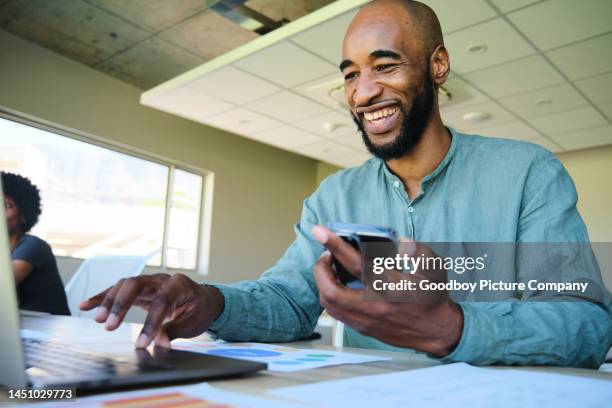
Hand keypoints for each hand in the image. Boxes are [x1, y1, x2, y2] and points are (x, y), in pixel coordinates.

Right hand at [79, 274, 223, 348]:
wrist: (203, 300)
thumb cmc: (199, 310)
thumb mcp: (193, 322)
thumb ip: (174, 331)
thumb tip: (159, 343)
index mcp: (179, 285)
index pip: (161, 301)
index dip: (150, 324)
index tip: (141, 343)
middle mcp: (162, 279)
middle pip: (136, 284)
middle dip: (121, 304)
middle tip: (110, 326)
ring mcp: (149, 282)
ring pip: (124, 285)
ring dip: (109, 302)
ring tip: (98, 320)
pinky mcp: (139, 289)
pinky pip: (118, 290)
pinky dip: (102, 297)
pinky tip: (86, 305)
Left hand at [311, 225, 462, 356]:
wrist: (436, 330)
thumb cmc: (433, 296)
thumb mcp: (433, 267)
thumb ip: (416, 250)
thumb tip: (399, 241)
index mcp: (392, 287)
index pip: (356, 264)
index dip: (335, 245)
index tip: (320, 231)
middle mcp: (375, 306)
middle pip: (331, 290)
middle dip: (321, 268)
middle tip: (327, 254)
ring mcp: (367, 320)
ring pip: (329, 303)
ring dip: (323, 282)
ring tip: (331, 267)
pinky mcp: (363, 327)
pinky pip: (336, 312)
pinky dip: (330, 295)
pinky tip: (337, 283)